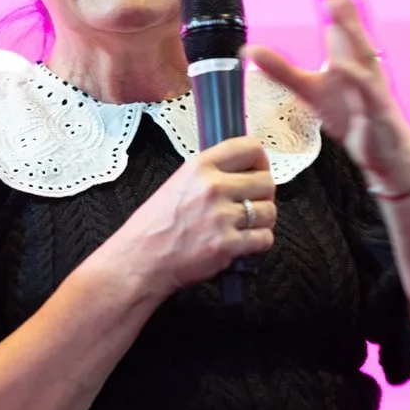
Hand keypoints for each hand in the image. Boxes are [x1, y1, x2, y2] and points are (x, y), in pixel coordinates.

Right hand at [110, 135, 275, 295]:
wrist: (140, 260)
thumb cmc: (155, 225)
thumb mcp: (178, 183)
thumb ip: (210, 173)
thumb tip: (242, 170)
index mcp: (200, 166)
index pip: (251, 148)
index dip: (261, 161)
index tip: (258, 171)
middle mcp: (213, 187)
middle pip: (267, 182)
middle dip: (263, 195)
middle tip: (251, 204)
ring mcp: (221, 217)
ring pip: (269, 211)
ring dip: (262, 220)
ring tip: (245, 226)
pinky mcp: (227, 245)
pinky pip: (264, 238)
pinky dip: (258, 242)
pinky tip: (243, 242)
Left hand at [244, 0, 409, 192]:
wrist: (383, 150)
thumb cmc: (351, 113)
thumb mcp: (308, 90)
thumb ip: (281, 69)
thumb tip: (248, 50)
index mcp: (348, 47)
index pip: (334, 5)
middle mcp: (363, 56)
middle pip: (350, 13)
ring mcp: (373, 80)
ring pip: (363, 47)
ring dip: (346, 24)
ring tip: (327, 1)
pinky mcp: (377, 107)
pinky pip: (367, 89)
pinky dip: (356, 76)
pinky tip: (341, 66)